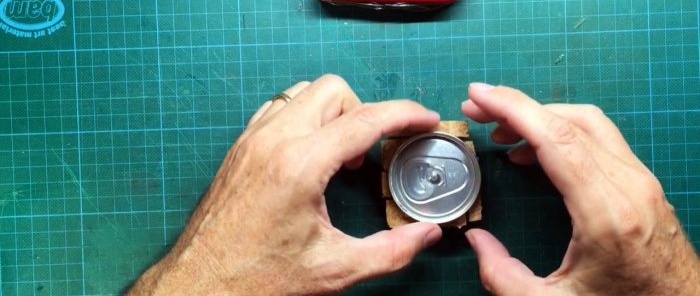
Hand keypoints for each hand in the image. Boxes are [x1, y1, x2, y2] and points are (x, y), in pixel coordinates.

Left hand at [127, 75, 442, 294]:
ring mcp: (252, 140)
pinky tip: (311, 155)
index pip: (365, 120)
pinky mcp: (240, 147)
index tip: (425, 119)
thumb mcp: (335, 269)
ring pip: (303, 93)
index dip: (405, 114)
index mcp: (299, 165)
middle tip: (373, 153)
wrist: (201, 285)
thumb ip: (391, 251)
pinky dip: (304, 120)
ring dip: (333, 114)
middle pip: (333, 90)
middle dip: (364, 112)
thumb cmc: (258, 278)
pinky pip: (279, 109)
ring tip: (342, 157)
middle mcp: (273, 141)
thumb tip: (426, 235)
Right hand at [462, 83, 699, 294]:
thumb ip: (503, 277)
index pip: (556, 139)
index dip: (513, 109)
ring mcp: (642, 181)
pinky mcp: (643, 183)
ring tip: (502, 131)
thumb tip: (476, 241)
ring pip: (587, 123)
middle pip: (568, 122)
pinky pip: (600, 140)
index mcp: (607, 213)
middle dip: (516, 107)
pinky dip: (561, 133)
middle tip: (478, 109)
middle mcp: (630, 186)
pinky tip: (535, 152)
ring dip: (540, 117)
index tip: (480, 96)